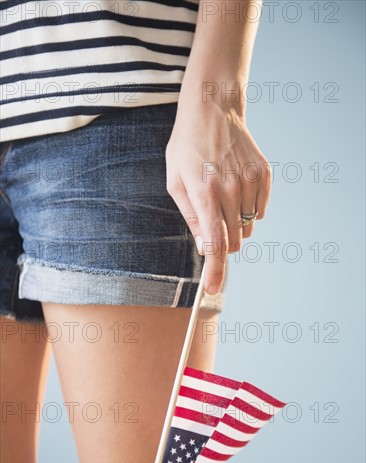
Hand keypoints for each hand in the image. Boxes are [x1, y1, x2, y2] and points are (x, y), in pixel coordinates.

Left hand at [165, 100, 271, 294]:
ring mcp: (250, 182)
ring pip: (247, 227)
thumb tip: (205, 248)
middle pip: (233, 240)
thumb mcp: (176, 182)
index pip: (214, 243)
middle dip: (222, 241)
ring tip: (222, 196)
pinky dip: (249, 209)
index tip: (212, 289)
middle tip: (212, 220)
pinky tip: (236, 188)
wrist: (213, 110)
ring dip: (235, 223)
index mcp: (205, 194)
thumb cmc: (187, 148)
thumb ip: (192, 218)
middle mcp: (231, 190)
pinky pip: (260, 210)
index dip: (214, 271)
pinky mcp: (264, 175)